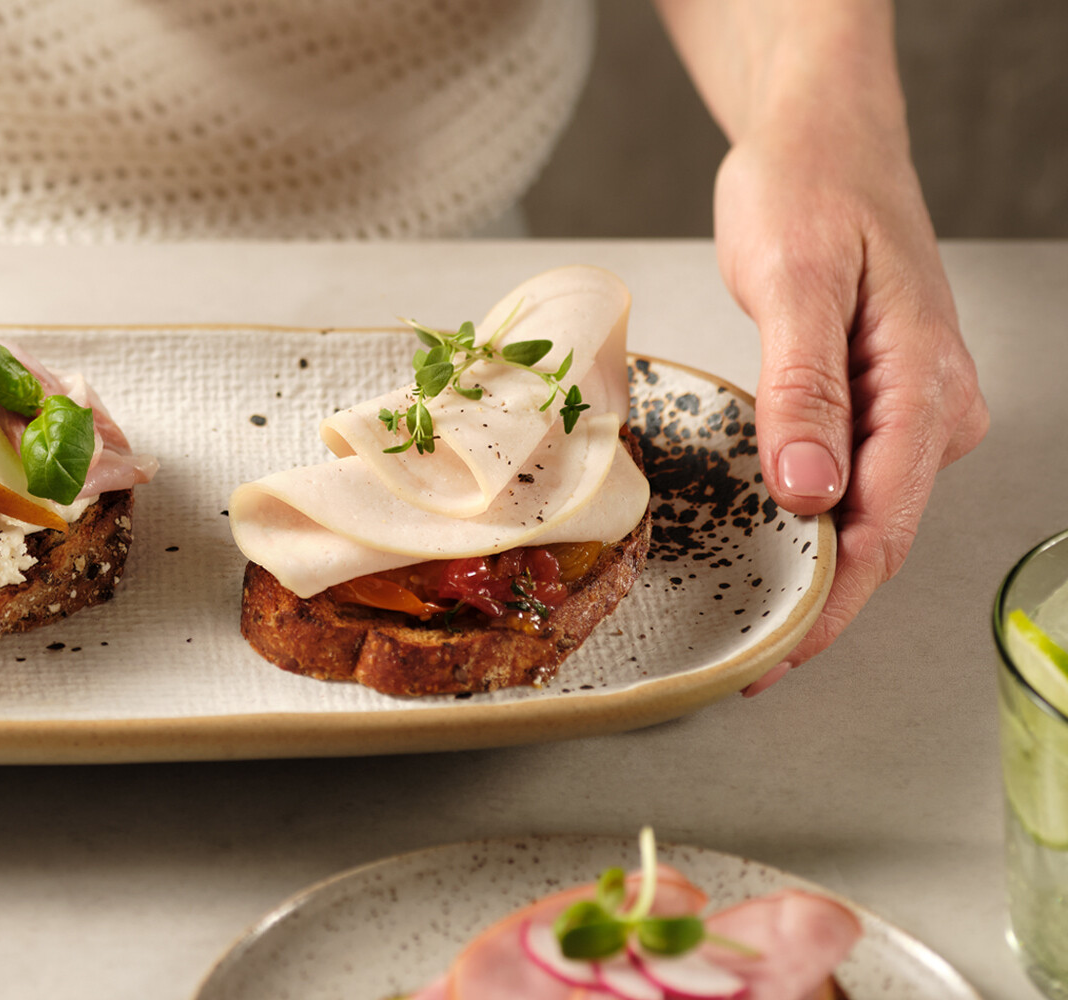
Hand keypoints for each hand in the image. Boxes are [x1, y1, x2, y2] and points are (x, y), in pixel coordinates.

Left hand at [714, 102, 988, 694]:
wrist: (823, 137)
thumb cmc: (809, 191)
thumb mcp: (795, 285)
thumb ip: (804, 391)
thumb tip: (811, 493)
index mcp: (925, 388)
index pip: (883, 529)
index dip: (830, 606)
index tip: (776, 658)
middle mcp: (935, 409)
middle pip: (880, 537)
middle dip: (819, 608)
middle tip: (746, 669)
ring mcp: (913, 407)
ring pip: (866, 515)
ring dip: (813, 574)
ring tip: (747, 631)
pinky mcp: (880, 399)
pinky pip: (851, 481)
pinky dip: (810, 525)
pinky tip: (767, 557)